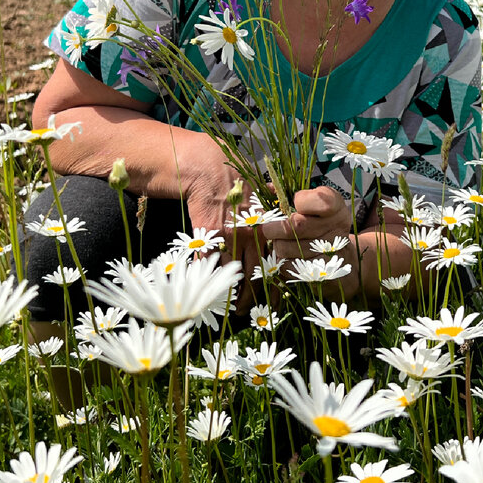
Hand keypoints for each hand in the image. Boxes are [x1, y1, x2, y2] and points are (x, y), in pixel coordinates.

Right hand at [176, 135, 264, 309]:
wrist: (208, 169)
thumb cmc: (234, 182)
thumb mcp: (258, 197)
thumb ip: (267, 216)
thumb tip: (274, 232)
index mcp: (265, 226)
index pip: (274, 263)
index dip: (274, 286)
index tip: (274, 302)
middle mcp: (251, 233)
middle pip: (254, 275)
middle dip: (251, 298)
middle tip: (248, 312)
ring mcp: (229, 236)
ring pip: (232, 274)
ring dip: (231, 296)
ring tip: (231, 309)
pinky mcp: (208, 235)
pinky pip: (210, 264)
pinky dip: (209, 280)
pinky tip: (209, 292)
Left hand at [268, 187, 360, 299]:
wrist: (343, 259)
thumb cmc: (320, 224)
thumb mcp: (315, 204)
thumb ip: (292, 193)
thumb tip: (268, 188)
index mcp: (336, 208)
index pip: (320, 200)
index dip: (302, 200)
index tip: (295, 202)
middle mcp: (337, 230)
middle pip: (295, 226)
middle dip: (274, 227)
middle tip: (268, 227)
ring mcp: (330, 254)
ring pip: (285, 248)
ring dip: (276, 244)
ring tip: (280, 242)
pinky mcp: (320, 275)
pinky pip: (287, 266)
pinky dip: (282, 260)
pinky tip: (288, 256)